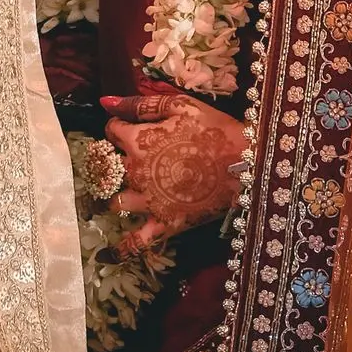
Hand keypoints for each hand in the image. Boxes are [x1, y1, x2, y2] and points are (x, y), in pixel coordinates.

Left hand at [101, 91, 246, 252]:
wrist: (245, 163)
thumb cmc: (213, 128)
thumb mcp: (179, 106)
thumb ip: (141, 104)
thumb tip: (106, 101)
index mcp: (137, 140)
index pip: (111, 132)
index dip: (118, 128)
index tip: (128, 129)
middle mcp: (135, 172)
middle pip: (110, 167)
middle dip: (116, 161)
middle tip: (134, 159)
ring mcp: (148, 202)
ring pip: (116, 202)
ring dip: (118, 195)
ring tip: (129, 191)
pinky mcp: (164, 224)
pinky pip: (136, 241)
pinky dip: (124, 246)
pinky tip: (115, 250)